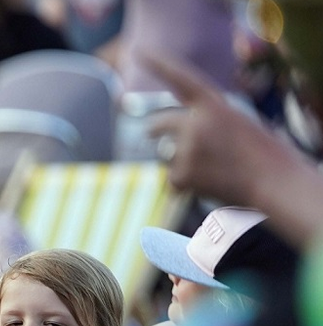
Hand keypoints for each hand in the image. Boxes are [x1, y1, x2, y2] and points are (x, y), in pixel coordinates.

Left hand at [143, 54, 295, 203]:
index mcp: (214, 105)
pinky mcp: (182, 173)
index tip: (139, 52)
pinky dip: (186, 184)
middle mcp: (195, 122)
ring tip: (213, 169)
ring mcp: (186, 148)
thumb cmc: (262, 153)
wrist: (275, 182)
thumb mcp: (236, 124)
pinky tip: (210, 184)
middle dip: (154, 131)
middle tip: (148, 134)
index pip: (181, 80)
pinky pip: (172, 179)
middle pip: (158, 124)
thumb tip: (166, 144)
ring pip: (165, 155)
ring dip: (179, 162)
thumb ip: (204, 124)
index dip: (160, 65)